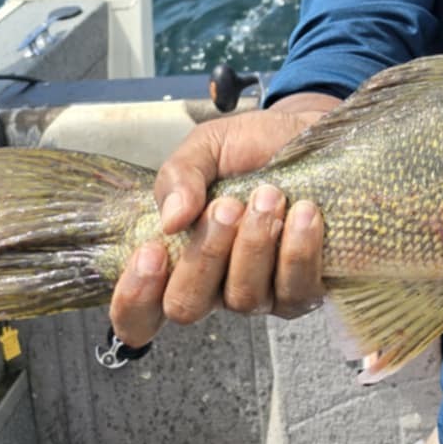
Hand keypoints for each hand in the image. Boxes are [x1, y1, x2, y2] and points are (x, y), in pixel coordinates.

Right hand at [108, 91, 340, 345]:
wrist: (308, 132)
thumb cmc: (251, 148)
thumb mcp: (205, 148)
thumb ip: (179, 176)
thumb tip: (170, 219)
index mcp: (177, 257)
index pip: (139, 312)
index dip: (134, 298)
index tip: (151, 251)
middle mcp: (213, 286)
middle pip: (187, 306)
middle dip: (205, 255)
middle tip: (227, 205)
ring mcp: (259, 294)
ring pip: (243, 299)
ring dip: (254, 244)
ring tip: (269, 196)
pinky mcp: (302, 290)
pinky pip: (295, 292)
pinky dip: (297, 252)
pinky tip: (304, 213)